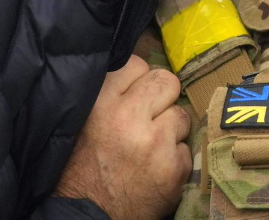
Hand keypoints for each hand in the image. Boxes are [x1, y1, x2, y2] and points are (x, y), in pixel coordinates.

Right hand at [54, 55, 190, 219]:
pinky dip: (174, 158)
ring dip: (171, 129)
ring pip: (181, 115)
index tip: (135, 95)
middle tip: (151, 115)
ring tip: (151, 145)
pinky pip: (186, 148)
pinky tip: (156, 167)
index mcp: (102, 101)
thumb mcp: (83, 119)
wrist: (88, 216)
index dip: (139, 80)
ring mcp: (155, 142)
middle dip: (162, 97)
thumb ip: (108, 92)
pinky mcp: (173, 168)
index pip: (137, 64)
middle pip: (167, 81)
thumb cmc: (81, 168)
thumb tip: (136, 72)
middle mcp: (129, 117)